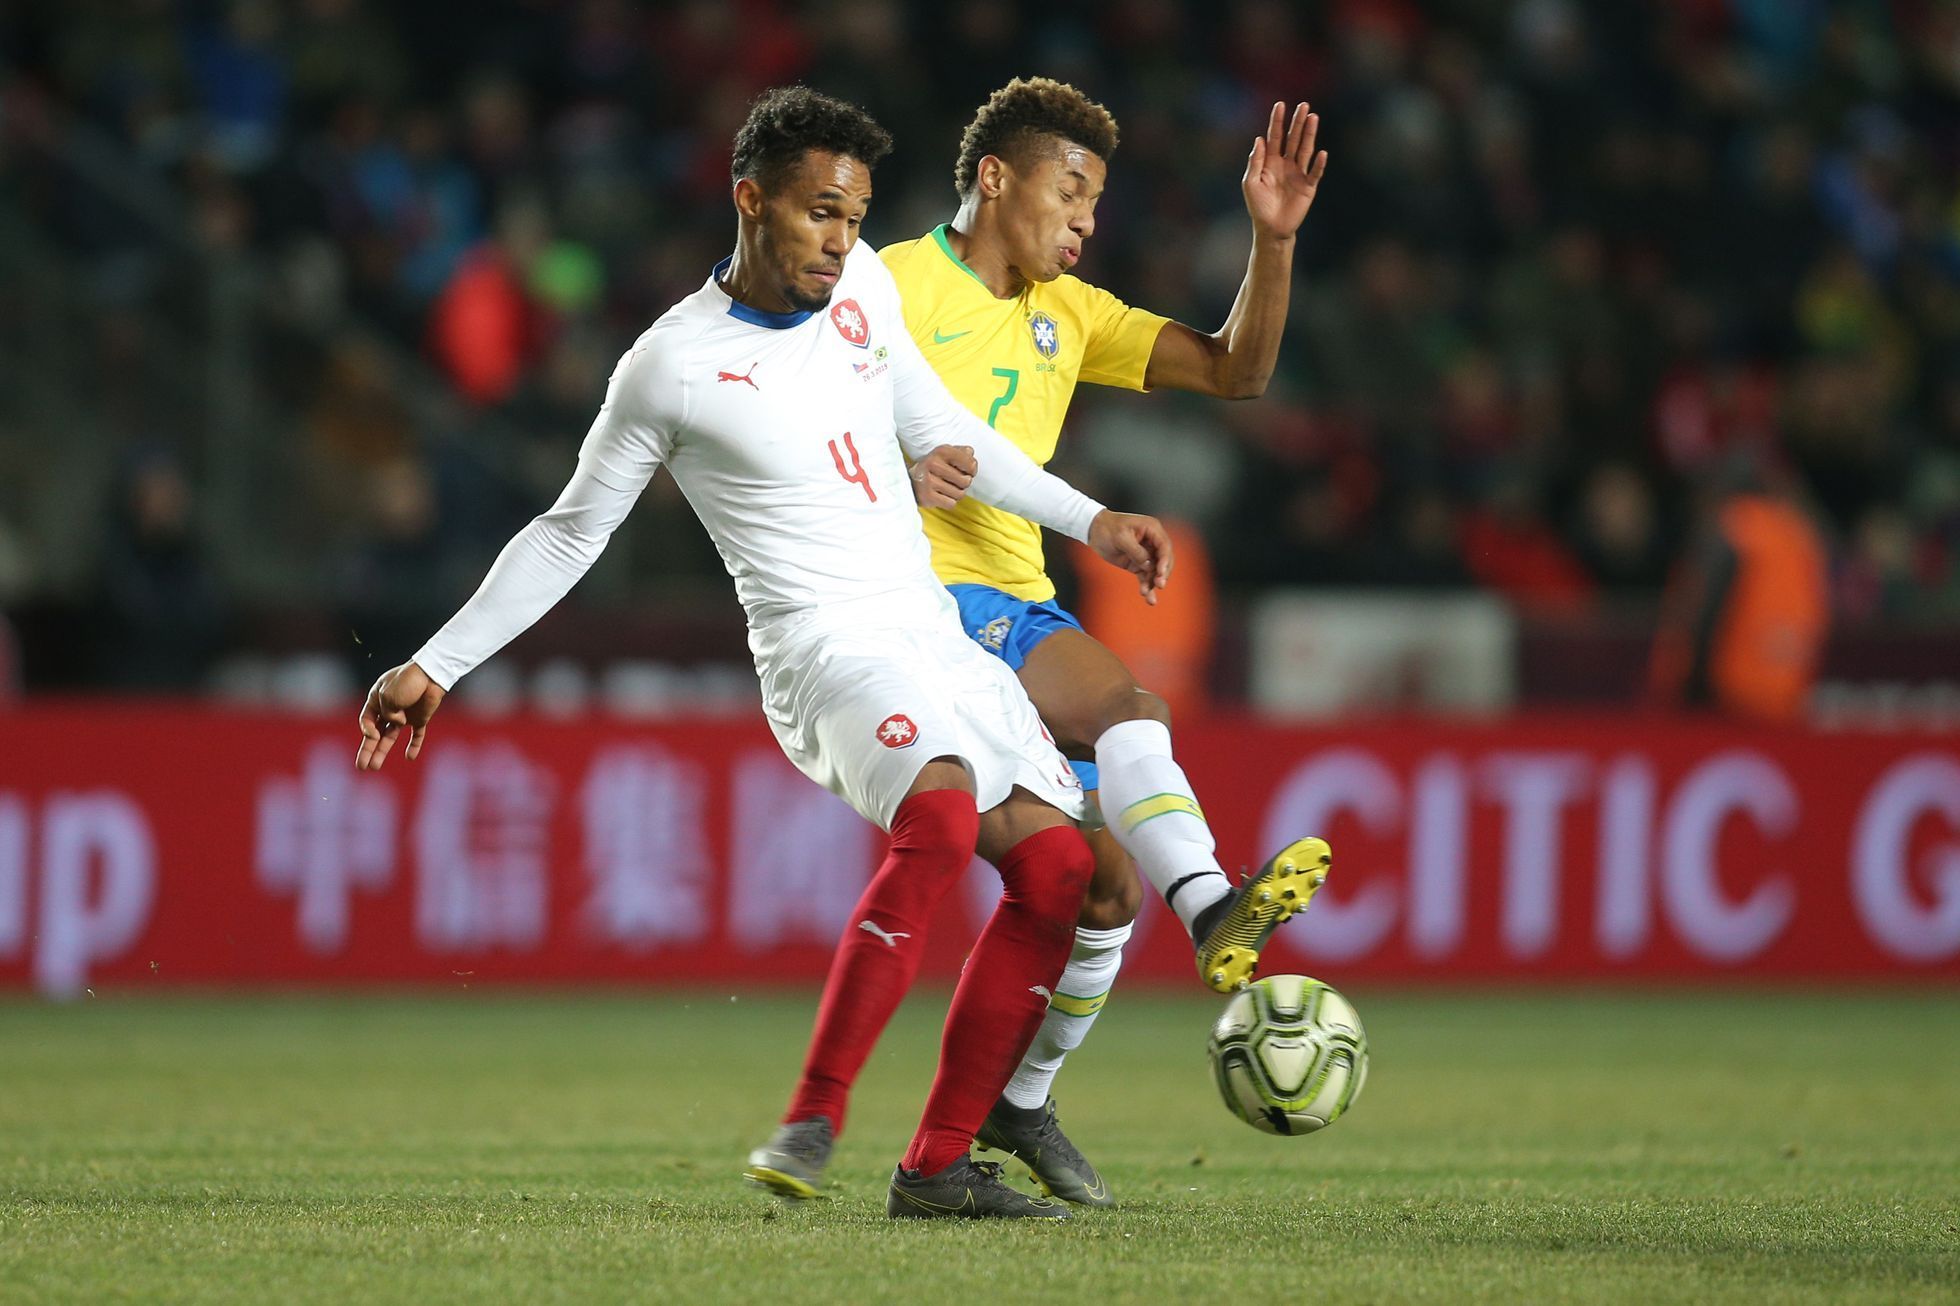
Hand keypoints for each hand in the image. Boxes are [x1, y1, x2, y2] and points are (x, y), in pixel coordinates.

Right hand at [355, 661, 444, 770]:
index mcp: (376, 699)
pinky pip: (416, 735)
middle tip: (361, 766)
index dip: (367, 730)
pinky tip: (409, 757)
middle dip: (367, 749)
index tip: (372, 734)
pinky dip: (413, 745)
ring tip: (373, 767)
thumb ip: (388, 713)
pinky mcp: (420, 718)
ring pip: (390, 736)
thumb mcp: (388, 695)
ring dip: (382, 751)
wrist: (432, 674)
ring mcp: (404, 714)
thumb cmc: (407, 681)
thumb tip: (397, 723)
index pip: (366, 719)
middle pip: (374, 733)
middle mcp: (388, 708)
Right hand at [910, 444, 976, 507]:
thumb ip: (961, 452)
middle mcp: (934, 464)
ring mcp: (929, 481)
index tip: (966, 471)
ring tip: (948, 488)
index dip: (972, 470)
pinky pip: (951, 503)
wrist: (909, 480)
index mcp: (942, 451)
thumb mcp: (945, 454)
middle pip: (966, 481)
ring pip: (959, 494)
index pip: (970, 464)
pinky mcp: (927, 496)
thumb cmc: (932, 467)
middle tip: (955, 482)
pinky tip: (942, 496)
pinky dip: (949, 502)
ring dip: (956, 493)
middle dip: (964, 483)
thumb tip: (971, 454)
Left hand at [1086, 510, 1173, 604]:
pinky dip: (1146, 586)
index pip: (1164, 546)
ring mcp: (1145, 554)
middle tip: (1159, 585)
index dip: (1165, 560)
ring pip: (1155, 571)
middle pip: (1164, 560)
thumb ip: (1136, 551)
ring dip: (1153, 584)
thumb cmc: (1107, 528)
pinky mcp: (1137, 564)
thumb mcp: (1121, 537)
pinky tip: (1147, 597)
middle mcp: (1152, 542)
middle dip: (1163, 574)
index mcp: (1152, 529)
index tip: (1161, 572)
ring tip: (1148, 596)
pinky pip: (1145, 576)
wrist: (1093, 531)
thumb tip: (1148, 565)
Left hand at [1243, 101, 1326, 240]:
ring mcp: (1298, 174)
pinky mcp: (1308, 187)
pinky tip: (1322, 153)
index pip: (1275, 137)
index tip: (1280, 105)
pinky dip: (1318, 164)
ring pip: (1305, 150)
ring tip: (1314, 118)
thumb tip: (1259, 139)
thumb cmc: (1258, 206)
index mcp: (1271, 162)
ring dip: (1309, 134)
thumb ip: (1256, 162)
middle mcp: (1286, 164)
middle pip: (1293, 139)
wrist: (1271, 228)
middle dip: (1298, 122)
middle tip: (1304, 106)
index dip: (1277, 121)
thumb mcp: (1251, 183)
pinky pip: (1315, 173)